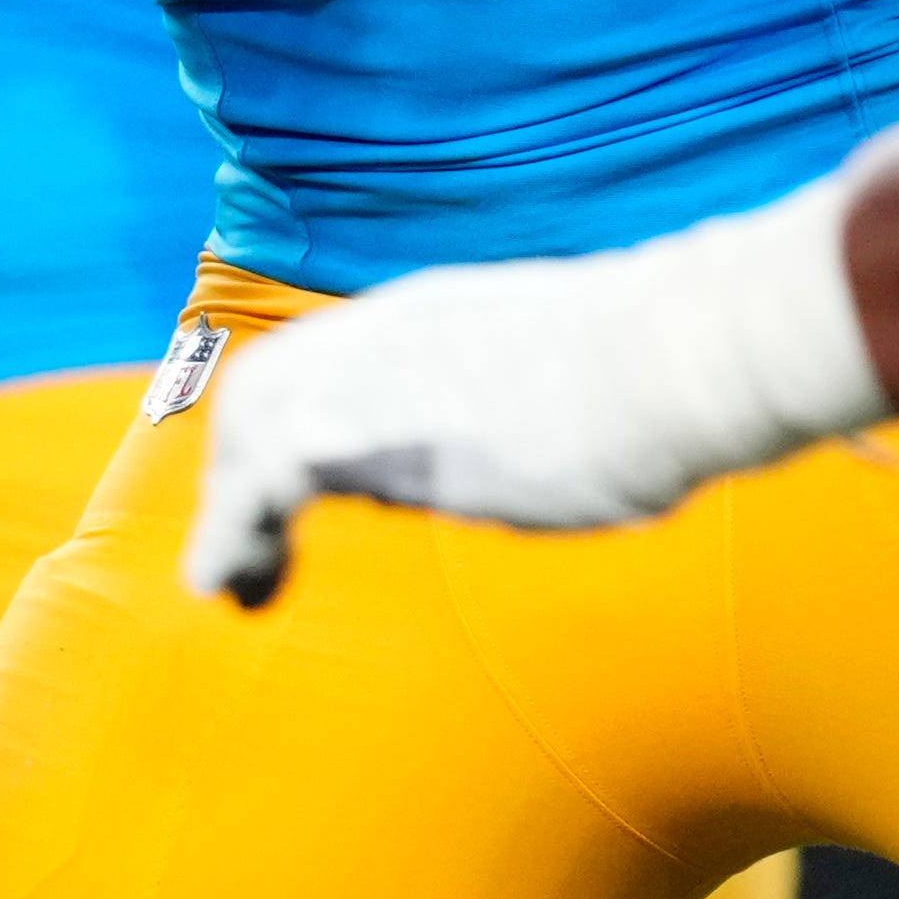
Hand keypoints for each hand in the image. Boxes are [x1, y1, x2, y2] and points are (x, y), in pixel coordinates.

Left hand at [180, 182, 885, 608]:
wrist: (679, 355)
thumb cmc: (665, 373)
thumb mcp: (582, 381)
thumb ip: (535, 409)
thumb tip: (543, 448)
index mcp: (441, 318)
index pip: (332, 360)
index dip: (296, 425)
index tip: (296, 492)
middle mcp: (391, 333)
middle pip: (270, 384)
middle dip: (242, 464)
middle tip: (247, 550)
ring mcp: (371, 373)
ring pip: (252, 422)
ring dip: (231, 504)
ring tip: (232, 580)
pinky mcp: (359, 431)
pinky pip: (257, 478)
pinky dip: (229, 529)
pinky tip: (220, 580)